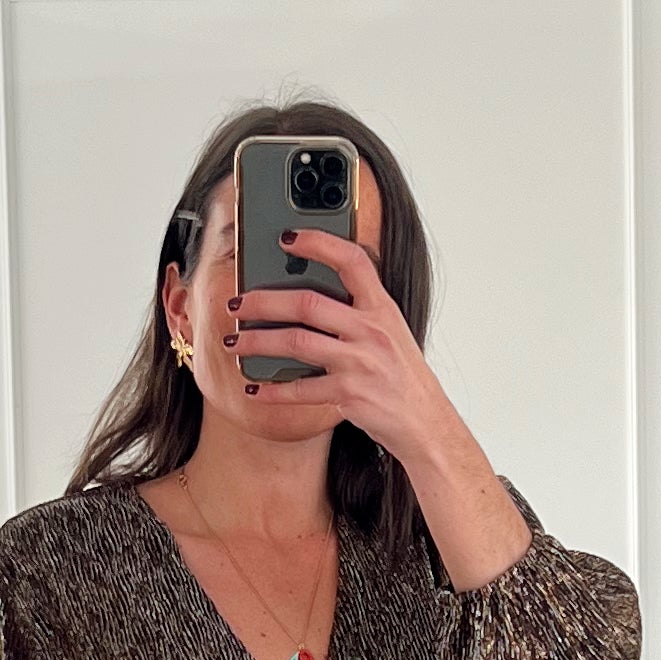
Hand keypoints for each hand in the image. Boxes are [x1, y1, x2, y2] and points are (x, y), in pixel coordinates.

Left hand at [226, 223, 455, 465]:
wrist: (425, 421)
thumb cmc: (403, 375)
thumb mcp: (390, 332)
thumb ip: (359, 311)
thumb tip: (309, 298)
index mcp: (382, 308)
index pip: (352, 261)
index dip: (319, 243)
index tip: (287, 238)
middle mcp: (371, 330)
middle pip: (307, 303)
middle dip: (263, 301)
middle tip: (237, 304)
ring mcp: (359, 362)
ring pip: (296, 342)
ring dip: (257, 342)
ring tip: (235, 343)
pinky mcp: (349, 394)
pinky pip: (300, 389)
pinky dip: (273, 390)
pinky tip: (255, 389)